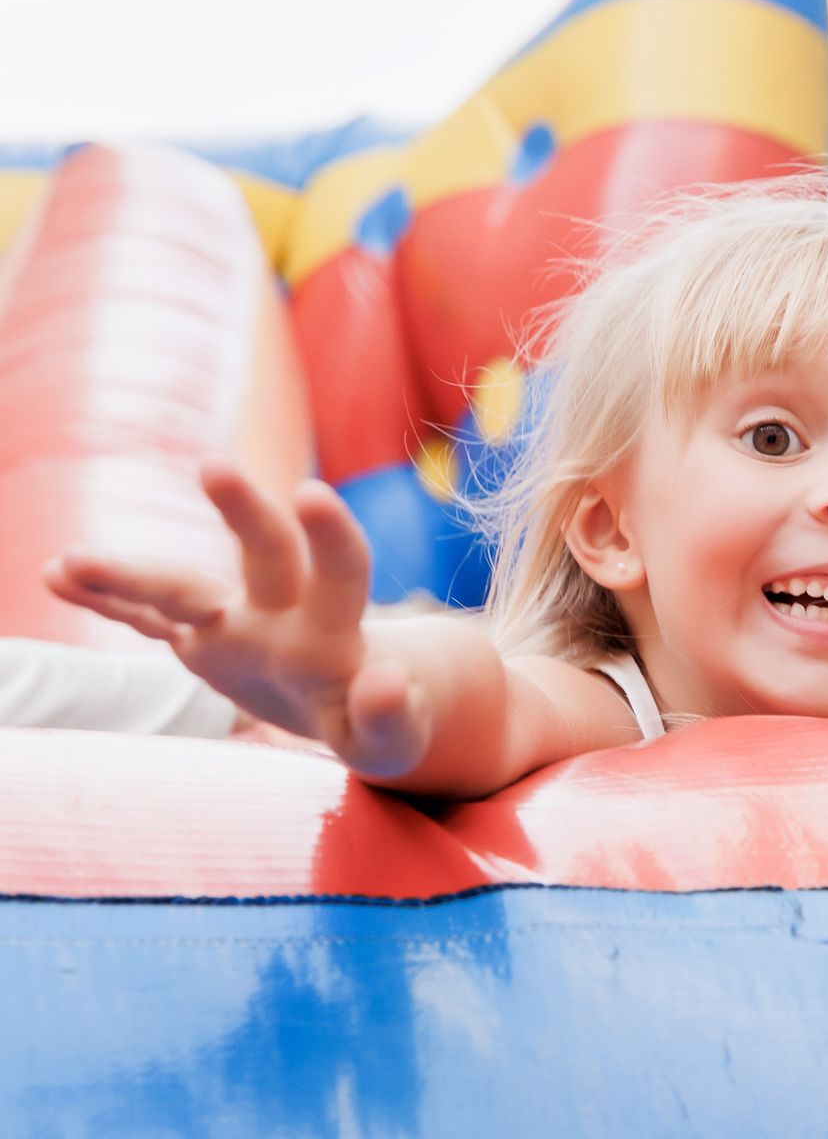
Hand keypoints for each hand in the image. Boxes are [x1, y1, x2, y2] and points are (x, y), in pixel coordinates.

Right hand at [44, 461, 427, 776]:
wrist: (353, 702)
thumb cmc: (384, 724)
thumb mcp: (395, 738)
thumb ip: (392, 714)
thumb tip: (388, 681)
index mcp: (335, 634)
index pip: (342, 572)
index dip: (332, 536)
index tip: (313, 492)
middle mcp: (283, 613)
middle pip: (266, 554)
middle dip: (243, 513)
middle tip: (215, 466)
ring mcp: (236, 625)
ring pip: (183, 591)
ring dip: (132, 575)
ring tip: (73, 560)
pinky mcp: (202, 644)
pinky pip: (147, 621)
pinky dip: (106, 601)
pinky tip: (57, 575)